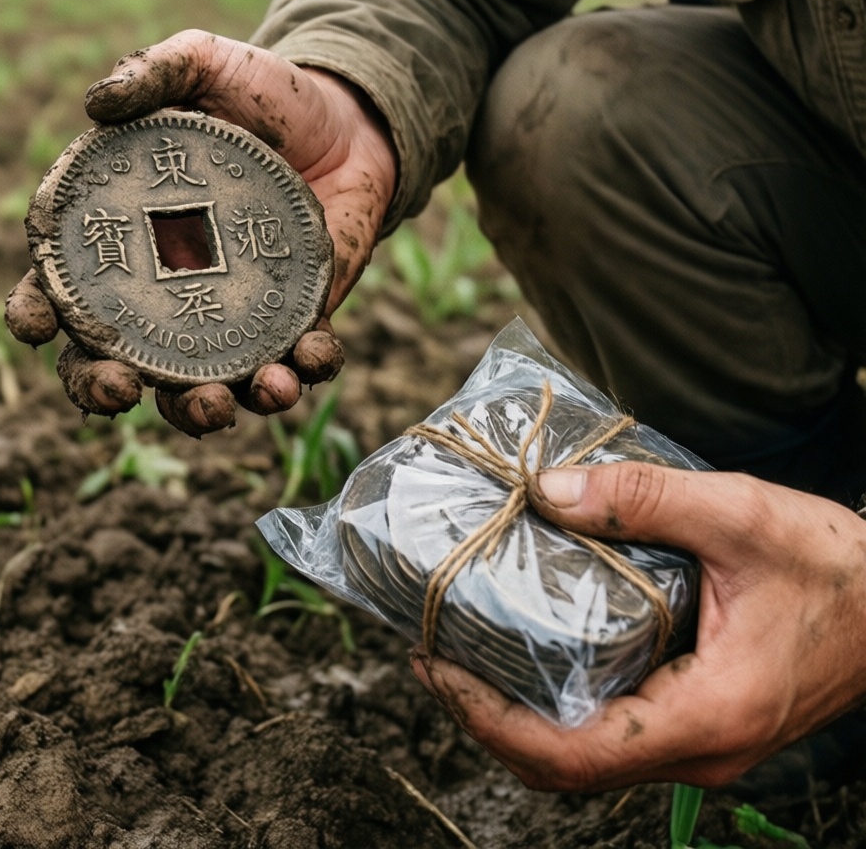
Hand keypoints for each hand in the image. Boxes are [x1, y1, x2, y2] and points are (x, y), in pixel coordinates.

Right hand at [5, 28, 397, 435]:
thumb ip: (152, 71)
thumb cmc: (258, 92)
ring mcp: (225, 317)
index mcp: (120, 235)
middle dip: (101, 389)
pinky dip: (296, 376)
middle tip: (120, 389)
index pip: (58, 287)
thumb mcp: (203, 62)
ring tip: (220, 405)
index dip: (33, 312)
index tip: (33, 323)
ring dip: (198, 411)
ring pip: (193, 389)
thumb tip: (96, 103)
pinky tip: (306, 362)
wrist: (347, 117)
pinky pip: (288, 368)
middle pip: (109, 363)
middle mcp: (161, 292)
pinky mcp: (291, 325)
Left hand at [411, 462, 865, 789]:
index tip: (435, 666)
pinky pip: (614, 732)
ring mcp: (703, 742)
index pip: (573, 754)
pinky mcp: (702, 720)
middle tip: (430, 653)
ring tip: (463, 650)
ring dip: (517, 715)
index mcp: (708, 716)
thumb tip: (548, 487)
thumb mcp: (740, 514)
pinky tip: (531, 649)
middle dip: (486, 718)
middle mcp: (701, 747)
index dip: (490, 719)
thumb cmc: (839, 568)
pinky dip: (558, 704)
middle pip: (566, 766)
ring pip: (588, 756)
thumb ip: (643, 499)